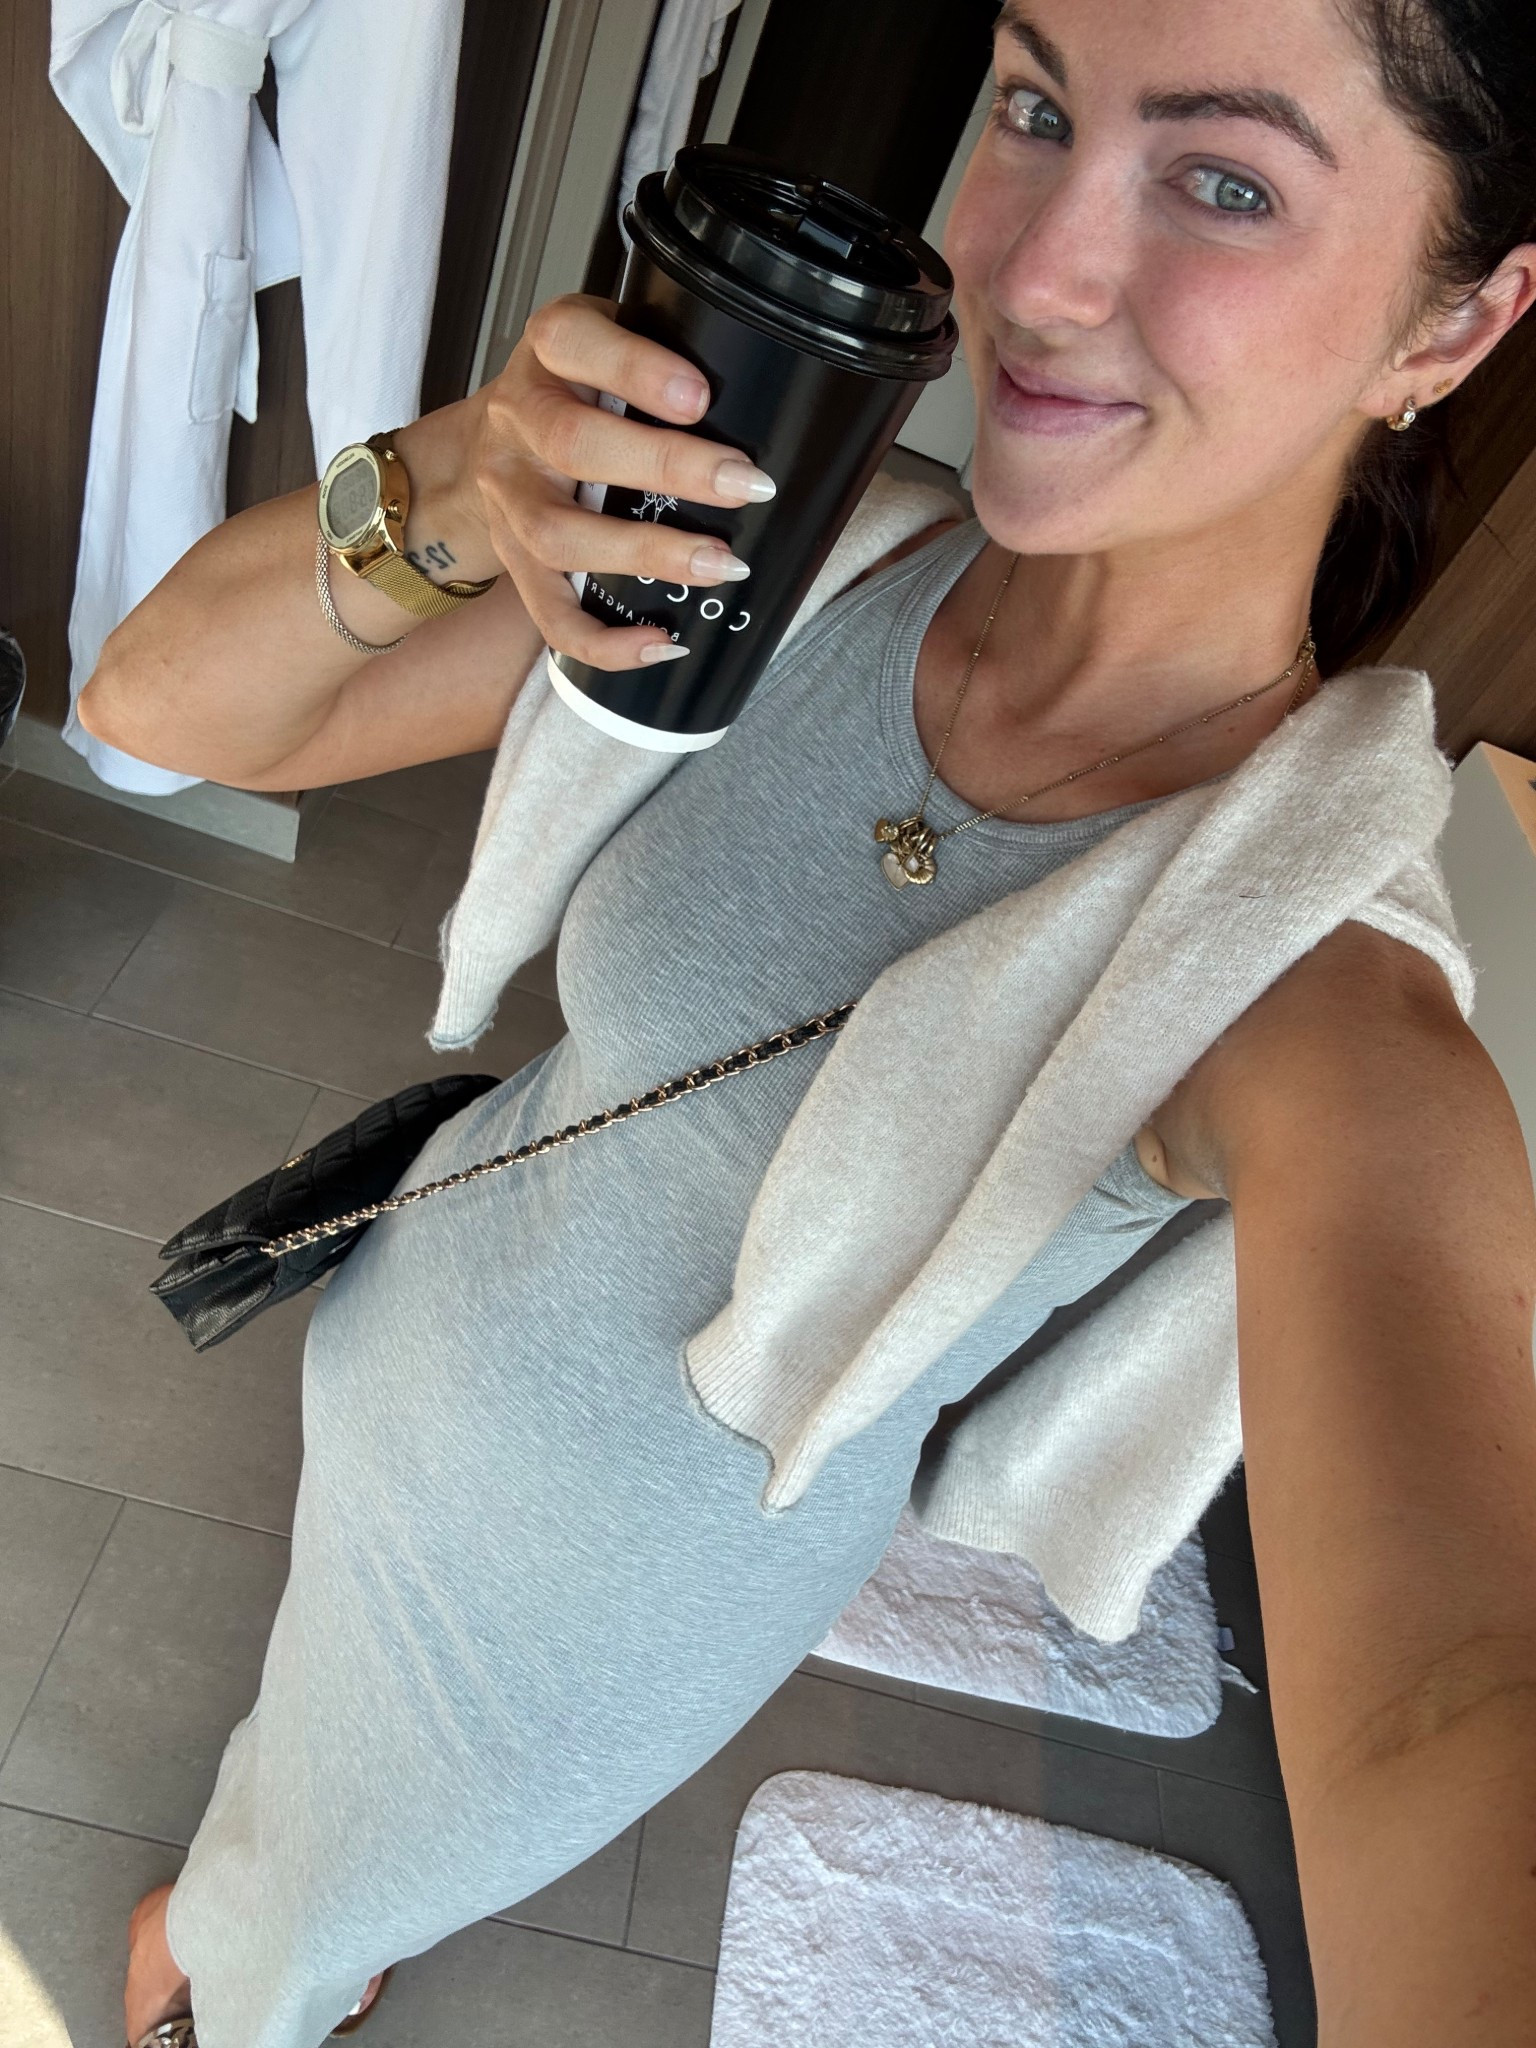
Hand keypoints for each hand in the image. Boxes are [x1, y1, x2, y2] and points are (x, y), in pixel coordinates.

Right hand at [465, 293, 776, 670]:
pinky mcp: (514, 560)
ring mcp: (509, 496)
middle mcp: (518, 421)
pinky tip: (662, 641)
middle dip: (665, 467)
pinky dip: (606, 640)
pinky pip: (552, 614)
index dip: (635, 370)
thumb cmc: (578, 388)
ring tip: (720, 564)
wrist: (490, 441)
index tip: (700, 397)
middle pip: (574, 444)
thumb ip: (662, 354)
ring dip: (645, 553)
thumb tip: (763, 395)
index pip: (572, 343)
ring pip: (559, 535)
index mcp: (547, 352)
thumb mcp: (610, 341)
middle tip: (742, 486)